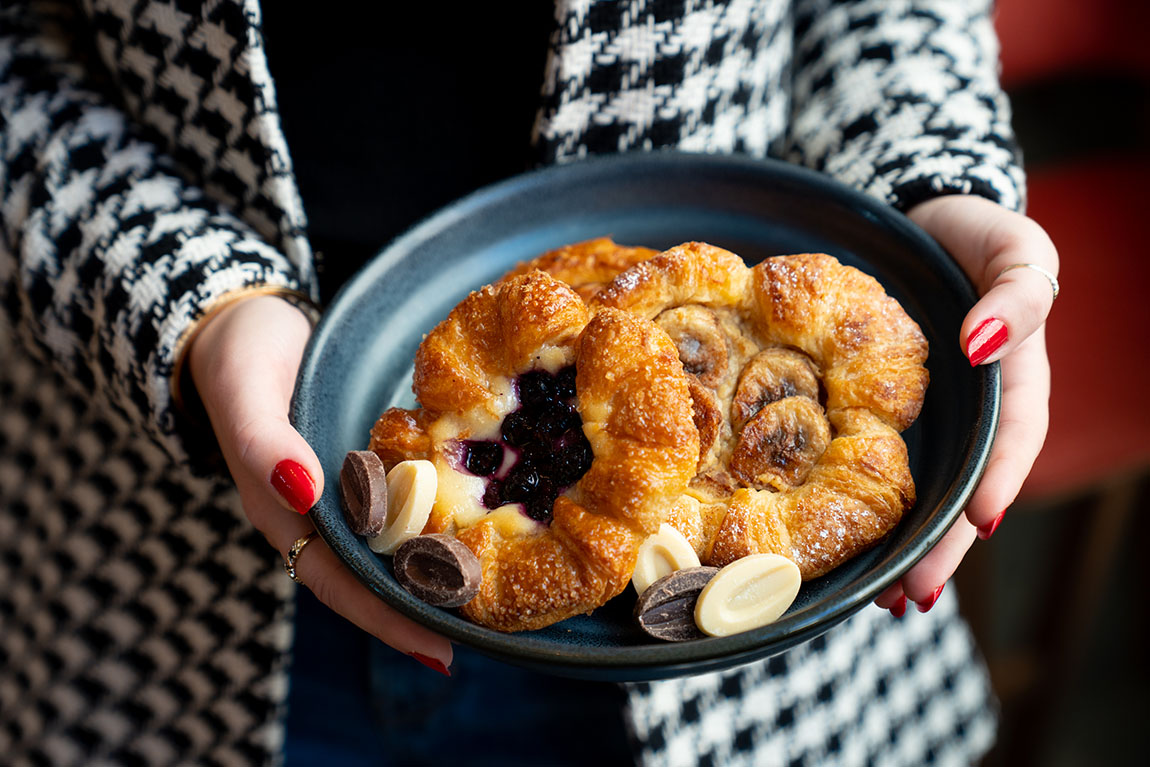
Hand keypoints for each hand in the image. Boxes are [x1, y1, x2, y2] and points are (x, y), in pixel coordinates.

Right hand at [189, 294, 452, 672]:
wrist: (242, 322)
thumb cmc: (239, 355)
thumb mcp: (244, 391)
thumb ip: (262, 442)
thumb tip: (304, 489)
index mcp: (281, 512)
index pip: (338, 582)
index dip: (385, 616)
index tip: (439, 648)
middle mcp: (313, 514)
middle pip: (371, 577)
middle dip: (422, 609)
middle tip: (485, 631)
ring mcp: (339, 491)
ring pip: (389, 547)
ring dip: (433, 573)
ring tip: (489, 600)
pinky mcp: (361, 465)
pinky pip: (398, 506)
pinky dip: (431, 525)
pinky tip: (471, 533)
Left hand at [875, 195, 1056, 614]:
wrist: (921, 219)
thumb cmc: (977, 238)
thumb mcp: (1017, 253)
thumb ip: (1017, 295)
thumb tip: (982, 343)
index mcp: (1011, 381)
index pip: (1010, 441)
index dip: (998, 483)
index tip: (978, 524)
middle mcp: (971, 411)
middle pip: (964, 488)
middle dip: (945, 546)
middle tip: (916, 595)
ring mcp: (928, 416)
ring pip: (923, 492)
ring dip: (908, 548)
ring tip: (884, 599)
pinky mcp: (882, 411)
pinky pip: (877, 463)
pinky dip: (869, 508)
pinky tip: (849, 547)